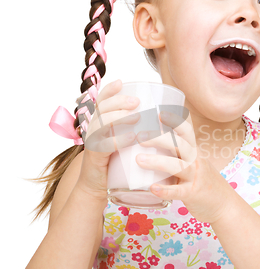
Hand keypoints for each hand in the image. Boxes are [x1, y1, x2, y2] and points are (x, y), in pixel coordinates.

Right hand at [77, 80, 140, 198]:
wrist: (97, 186)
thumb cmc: (114, 161)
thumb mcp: (122, 141)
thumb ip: (133, 129)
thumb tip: (158, 117)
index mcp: (100, 122)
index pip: (101, 101)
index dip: (109, 90)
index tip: (121, 82)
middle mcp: (93, 129)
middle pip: (102, 108)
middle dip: (119, 102)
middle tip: (137, 102)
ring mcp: (92, 142)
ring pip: (102, 124)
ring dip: (120, 118)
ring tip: (137, 117)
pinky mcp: (95, 157)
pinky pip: (104, 146)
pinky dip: (118, 140)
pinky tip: (131, 137)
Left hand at [135, 110, 233, 223]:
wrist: (224, 205)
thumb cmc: (203, 182)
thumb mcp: (194, 162)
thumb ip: (177, 152)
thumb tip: (152, 138)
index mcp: (194, 152)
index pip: (187, 131)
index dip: (175, 120)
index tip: (159, 111)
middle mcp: (196, 161)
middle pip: (180, 145)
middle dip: (159, 138)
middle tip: (139, 135)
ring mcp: (195, 178)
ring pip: (178, 166)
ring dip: (158, 162)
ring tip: (138, 159)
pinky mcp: (193, 195)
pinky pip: (178, 192)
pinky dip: (165, 190)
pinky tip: (152, 188)